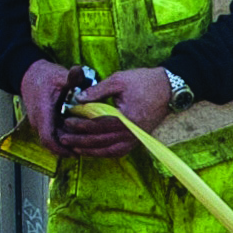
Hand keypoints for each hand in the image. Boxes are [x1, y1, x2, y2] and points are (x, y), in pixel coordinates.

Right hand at [16, 58, 80, 151]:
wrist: (29, 74)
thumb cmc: (44, 75)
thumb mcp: (59, 74)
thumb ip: (71, 76)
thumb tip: (79, 71)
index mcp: (42, 112)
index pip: (48, 139)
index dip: (61, 149)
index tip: (75, 153)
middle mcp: (38, 121)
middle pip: (52, 143)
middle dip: (68, 148)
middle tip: (86, 148)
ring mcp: (39, 123)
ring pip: (53, 139)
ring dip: (66, 143)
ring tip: (84, 143)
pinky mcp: (42, 122)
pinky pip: (52, 134)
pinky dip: (64, 136)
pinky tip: (77, 134)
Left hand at [61, 66, 176, 156]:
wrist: (169, 89)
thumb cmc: (144, 82)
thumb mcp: (119, 80)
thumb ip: (97, 91)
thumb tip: (78, 99)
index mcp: (126, 117)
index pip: (97, 125)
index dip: (80, 124)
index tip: (67, 119)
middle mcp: (131, 132)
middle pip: (100, 141)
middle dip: (79, 140)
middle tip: (63, 137)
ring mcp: (135, 138)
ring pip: (108, 150)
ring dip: (89, 150)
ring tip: (73, 147)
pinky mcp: (137, 140)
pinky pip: (117, 151)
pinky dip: (103, 153)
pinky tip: (91, 151)